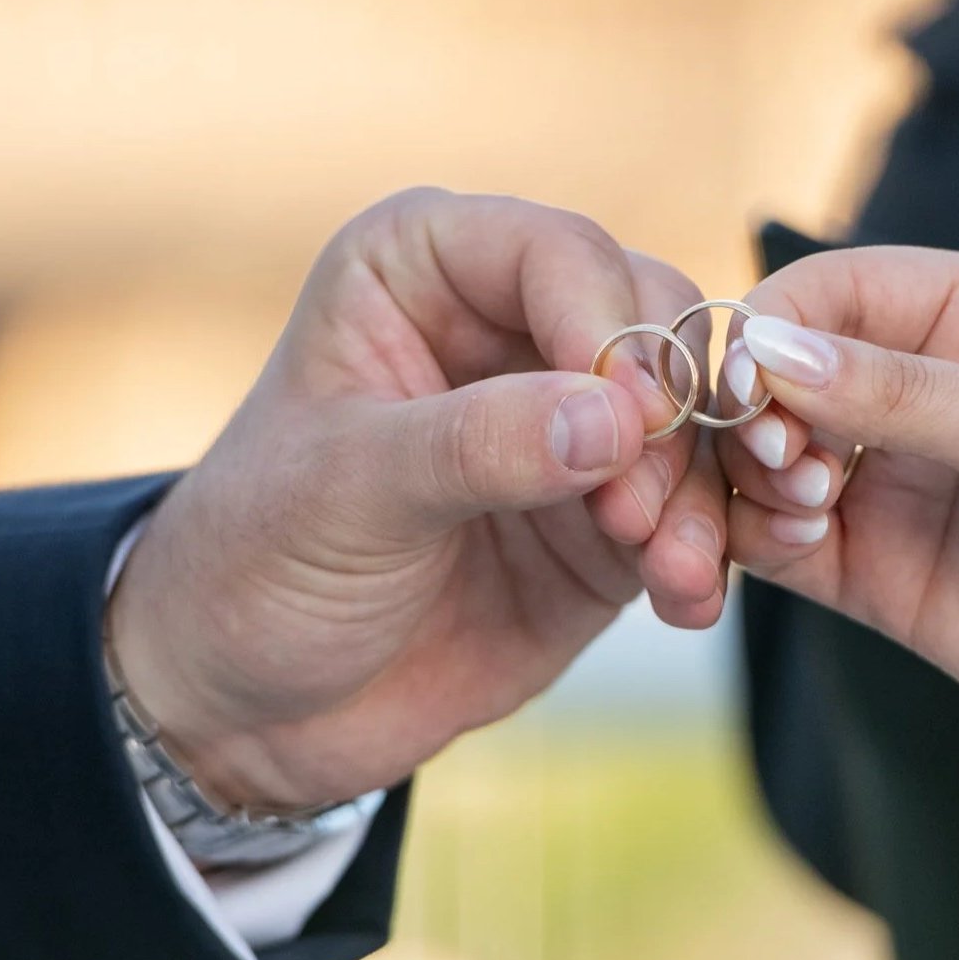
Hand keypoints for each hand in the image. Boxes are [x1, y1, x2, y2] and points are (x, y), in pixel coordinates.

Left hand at [109, 189, 727, 808]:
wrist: (254, 705)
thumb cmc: (258, 564)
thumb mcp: (345, 494)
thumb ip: (475, 445)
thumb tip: (615, 420)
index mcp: (423, 272)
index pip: (557, 255)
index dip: (608, 326)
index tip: (629, 418)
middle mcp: (509, 330)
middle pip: (651, 321)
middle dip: (670, 413)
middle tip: (639, 509)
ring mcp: (567, 425)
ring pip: (690, 418)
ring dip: (698, 494)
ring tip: (673, 572)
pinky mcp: (604, 518)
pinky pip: (689, 511)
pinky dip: (704, 550)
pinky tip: (686, 600)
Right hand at [721, 246, 958, 763]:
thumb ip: (905, 394)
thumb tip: (769, 349)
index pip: (831, 291)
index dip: (772, 329)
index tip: (754, 388)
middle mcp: (919, 389)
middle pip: (779, 373)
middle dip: (757, 410)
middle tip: (792, 459)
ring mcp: (894, 481)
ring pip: (764, 459)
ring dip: (753, 476)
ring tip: (811, 507)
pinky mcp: (877, 569)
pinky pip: (778, 540)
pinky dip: (760, 538)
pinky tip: (803, 546)